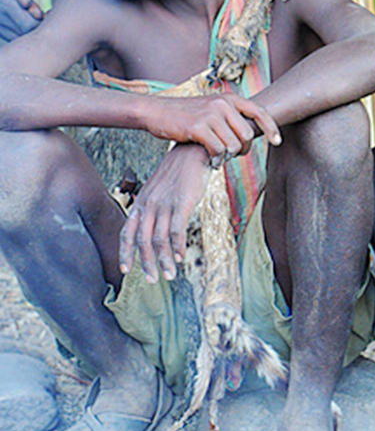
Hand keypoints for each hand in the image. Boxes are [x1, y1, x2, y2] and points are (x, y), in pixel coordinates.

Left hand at [119, 143, 210, 281]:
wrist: (193, 150)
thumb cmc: (179, 170)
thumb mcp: (159, 187)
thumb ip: (154, 205)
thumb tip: (155, 224)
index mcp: (142, 202)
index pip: (127, 232)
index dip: (125, 253)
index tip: (126, 270)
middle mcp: (149, 205)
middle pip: (142, 241)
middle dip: (146, 263)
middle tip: (152, 280)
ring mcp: (165, 204)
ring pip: (159, 239)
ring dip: (164, 260)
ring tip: (170, 274)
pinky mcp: (182, 202)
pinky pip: (176, 230)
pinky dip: (177, 246)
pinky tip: (180, 256)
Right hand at [143, 93, 281, 160]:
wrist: (156, 112)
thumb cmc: (185, 115)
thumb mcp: (211, 108)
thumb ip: (230, 117)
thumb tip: (249, 134)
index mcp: (229, 98)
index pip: (259, 112)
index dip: (271, 128)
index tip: (277, 142)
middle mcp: (222, 104)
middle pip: (247, 135)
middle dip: (242, 150)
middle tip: (231, 155)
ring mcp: (210, 114)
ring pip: (233, 145)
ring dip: (226, 156)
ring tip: (217, 156)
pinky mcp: (198, 127)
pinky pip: (218, 150)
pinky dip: (216, 159)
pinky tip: (210, 159)